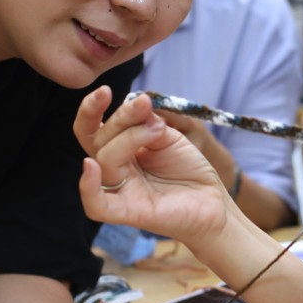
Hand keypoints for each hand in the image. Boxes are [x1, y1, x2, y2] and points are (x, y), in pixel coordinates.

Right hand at [73, 87, 230, 243]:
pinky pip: (97, 205)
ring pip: (104, 160)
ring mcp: (122, 191)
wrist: (214, 200)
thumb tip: (136, 104)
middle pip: (99, 141)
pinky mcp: (130, 212)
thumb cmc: (189, 170)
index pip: (93, 130)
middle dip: (121, 118)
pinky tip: (90, 166)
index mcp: (121, 150)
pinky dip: (88, 187)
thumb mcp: (169, 136)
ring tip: (157, 129)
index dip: (91, 110)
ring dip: (128, 137)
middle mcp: (116, 170)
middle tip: (145, 106)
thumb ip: (148, 122)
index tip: (105, 91)